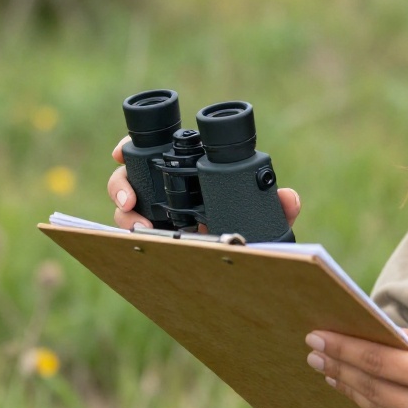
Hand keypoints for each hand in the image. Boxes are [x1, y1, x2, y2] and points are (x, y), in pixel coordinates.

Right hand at [108, 136, 301, 230]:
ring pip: (126, 209)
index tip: (119, 152)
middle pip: (130, 178)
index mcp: (191, 171)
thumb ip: (277, 204)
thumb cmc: (254, 224)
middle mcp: (168, 189)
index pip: (154, 151)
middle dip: (121, 186)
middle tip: (130, 202)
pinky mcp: (154, 238)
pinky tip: (137, 243)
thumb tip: (288, 197)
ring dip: (125, 216)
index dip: (129, 149)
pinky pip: (131, 236)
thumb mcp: (265, 213)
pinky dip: (127, 238)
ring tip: (141, 230)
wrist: (248, 258)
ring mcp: (158, 214)